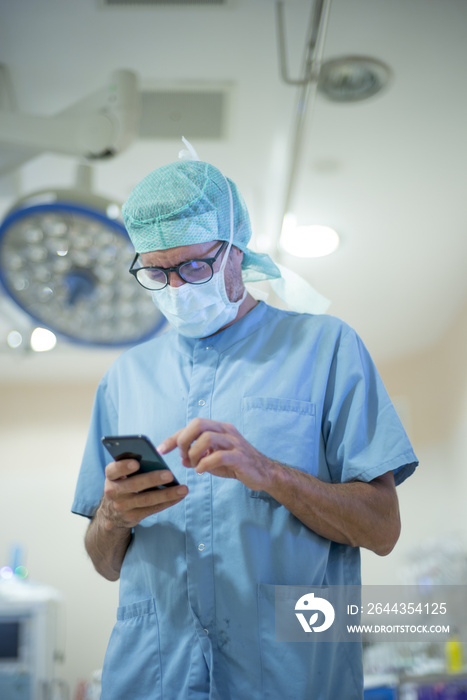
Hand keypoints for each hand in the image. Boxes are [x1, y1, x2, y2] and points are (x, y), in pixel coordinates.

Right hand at [100, 458, 187, 528]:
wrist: (112, 513)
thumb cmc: (122, 485)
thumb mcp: (120, 475)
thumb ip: (131, 466)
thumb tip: (155, 459)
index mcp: (111, 477)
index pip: (113, 470)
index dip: (123, 466)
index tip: (136, 463)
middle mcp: (113, 492)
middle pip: (134, 485)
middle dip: (153, 479)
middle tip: (170, 474)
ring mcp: (123, 506)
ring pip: (147, 499)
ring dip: (167, 494)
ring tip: (183, 489)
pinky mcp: (132, 517)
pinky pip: (153, 509)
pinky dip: (168, 502)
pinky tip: (179, 496)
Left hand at [158, 418, 274, 491]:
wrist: (264, 473)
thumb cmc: (237, 464)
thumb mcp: (214, 458)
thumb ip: (199, 456)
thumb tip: (182, 459)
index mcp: (219, 428)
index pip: (192, 425)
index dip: (174, 437)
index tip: (161, 449)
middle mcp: (226, 431)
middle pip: (198, 424)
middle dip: (184, 441)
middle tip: (183, 457)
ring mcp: (234, 443)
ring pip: (207, 438)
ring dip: (194, 454)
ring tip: (195, 465)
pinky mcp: (240, 457)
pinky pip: (218, 456)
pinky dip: (205, 464)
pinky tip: (202, 471)